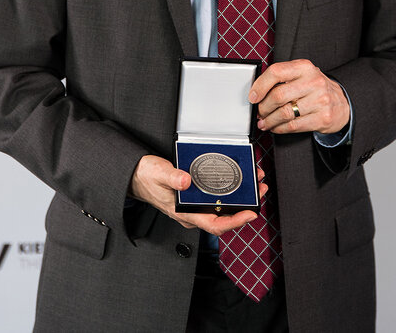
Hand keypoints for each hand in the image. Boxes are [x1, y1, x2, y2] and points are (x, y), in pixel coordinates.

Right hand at [129, 155, 267, 234]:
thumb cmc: (146, 177)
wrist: (136, 176)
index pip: (215, 224)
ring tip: (254, 183)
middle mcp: (191, 213)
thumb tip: (186, 181)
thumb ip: (172, 177)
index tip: (251, 213)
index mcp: (184, 212)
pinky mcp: (193, 199)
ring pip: (221, 209)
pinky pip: (215, 201)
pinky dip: (229, 193)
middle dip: (244, 208)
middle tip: (259, 191)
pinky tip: (237, 182)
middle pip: (223, 217)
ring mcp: (192, 207)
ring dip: (239, 199)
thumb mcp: (158, 173)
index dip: (235, 221)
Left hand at [249, 59, 349, 134]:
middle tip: (259, 112)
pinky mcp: (322, 118)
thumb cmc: (315, 88)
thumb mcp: (302, 75)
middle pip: (278, 96)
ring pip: (284, 113)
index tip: (253, 96)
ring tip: (264, 122)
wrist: (342, 102)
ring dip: (269, 120)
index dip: (260, 85)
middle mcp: (313, 82)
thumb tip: (257, 92)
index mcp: (305, 67)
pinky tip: (275, 127)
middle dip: (263, 107)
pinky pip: (293, 126)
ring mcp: (320, 100)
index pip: (276, 72)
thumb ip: (282, 78)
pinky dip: (279, 128)